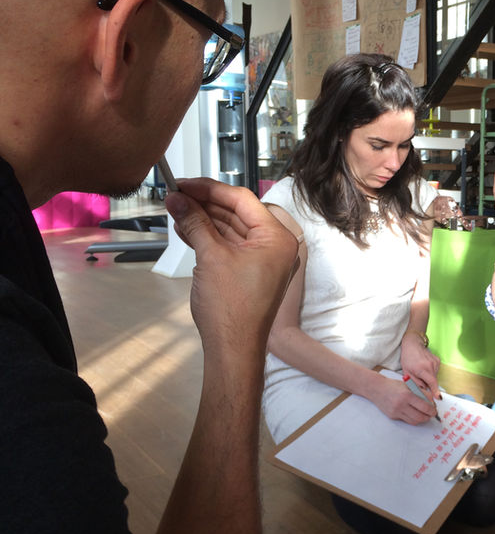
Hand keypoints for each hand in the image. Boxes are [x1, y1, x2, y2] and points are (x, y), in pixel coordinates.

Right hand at [165, 178, 297, 355]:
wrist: (233, 349)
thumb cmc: (231, 308)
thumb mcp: (210, 256)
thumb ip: (195, 222)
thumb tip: (177, 199)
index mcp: (278, 238)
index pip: (243, 200)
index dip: (210, 189)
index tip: (184, 184)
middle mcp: (276, 247)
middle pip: (237, 213)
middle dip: (205, 204)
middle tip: (175, 196)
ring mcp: (264, 261)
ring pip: (231, 229)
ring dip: (204, 220)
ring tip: (175, 211)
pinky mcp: (251, 273)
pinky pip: (230, 246)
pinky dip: (209, 237)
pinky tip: (186, 230)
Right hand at [370, 374, 436, 424]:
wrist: (377, 389)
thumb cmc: (394, 385)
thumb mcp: (409, 385)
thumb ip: (421, 393)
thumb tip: (432, 402)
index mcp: (407, 395)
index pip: (425, 406)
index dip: (432, 410)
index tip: (434, 409)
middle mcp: (401, 405)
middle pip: (421, 416)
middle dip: (428, 416)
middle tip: (431, 414)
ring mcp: (396, 412)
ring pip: (414, 421)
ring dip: (422, 419)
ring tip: (424, 415)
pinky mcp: (393, 416)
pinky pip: (407, 420)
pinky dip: (413, 418)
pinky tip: (415, 414)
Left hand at [400, 332, 440, 398]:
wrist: (413, 344)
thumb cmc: (408, 358)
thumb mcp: (407, 372)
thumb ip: (415, 383)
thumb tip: (423, 391)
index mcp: (422, 369)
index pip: (431, 382)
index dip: (435, 391)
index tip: (438, 398)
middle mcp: (430, 365)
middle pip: (433, 380)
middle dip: (428, 384)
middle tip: (420, 379)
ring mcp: (435, 362)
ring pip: (434, 376)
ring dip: (429, 377)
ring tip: (421, 371)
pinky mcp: (438, 360)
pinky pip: (435, 371)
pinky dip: (431, 372)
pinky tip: (425, 367)